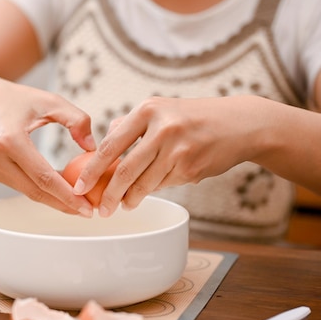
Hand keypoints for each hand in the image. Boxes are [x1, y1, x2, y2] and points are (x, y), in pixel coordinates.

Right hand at [0, 76, 96, 215]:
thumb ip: (77, 120)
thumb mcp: (50, 101)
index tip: (86, 207)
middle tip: (86, 211)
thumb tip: (91, 147)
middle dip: (63, 203)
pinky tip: (56, 187)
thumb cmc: (16, 100)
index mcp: (9, 139)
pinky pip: (19, 185)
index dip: (67, 195)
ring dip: (52, 197)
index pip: (43, 177)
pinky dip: (38, 188)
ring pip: (27, 191)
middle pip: (34, 191)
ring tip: (77, 199)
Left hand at [73, 96, 260, 216]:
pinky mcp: (191, 167)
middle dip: (109, 194)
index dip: (91, 169)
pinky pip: (164, 184)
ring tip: (124, 205)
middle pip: (124, 169)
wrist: (240, 124)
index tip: (79, 186)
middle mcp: (162, 128)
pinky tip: (154, 188)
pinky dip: (156, 189)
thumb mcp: (161, 109)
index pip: (110, 144)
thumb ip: (130, 125)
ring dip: (131, 199)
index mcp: (148, 110)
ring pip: (144, 183)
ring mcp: (178, 149)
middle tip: (101, 209)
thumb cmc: (193, 118)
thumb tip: (103, 144)